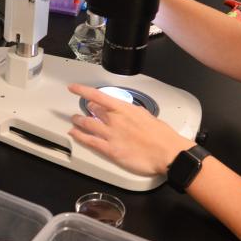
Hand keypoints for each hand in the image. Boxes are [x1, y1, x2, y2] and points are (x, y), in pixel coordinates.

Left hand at [68, 84, 195, 176]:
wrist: (166, 153)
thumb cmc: (161, 136)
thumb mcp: (146, 115)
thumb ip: (133, 112)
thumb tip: (128, 112)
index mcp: (125, 109)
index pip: (98, 96)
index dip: (83, 91)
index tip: (74, 88)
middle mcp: (115, 120)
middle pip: (92, 110)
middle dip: (86, 109)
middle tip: (84, 110)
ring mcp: (111, 135)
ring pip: (87, 124)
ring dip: (78, 121)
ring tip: (75, 120)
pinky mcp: (110, 150)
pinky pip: (90, 141)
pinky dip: (79, 136)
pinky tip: (74, 134)